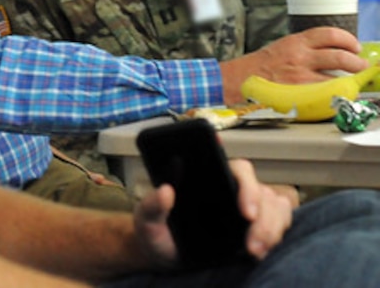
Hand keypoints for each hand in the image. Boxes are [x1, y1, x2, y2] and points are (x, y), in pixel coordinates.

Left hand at [131, 159, 293, 267]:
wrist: (163, 257)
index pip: (239, 169)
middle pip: (263, 192)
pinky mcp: (255, 227)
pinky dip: (274, 238)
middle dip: (263, 219)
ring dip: (271, 230)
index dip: (247, 184)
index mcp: (209, 179)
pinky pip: (279, 224)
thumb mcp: (146, 219)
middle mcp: (232, 190)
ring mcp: (247, 208)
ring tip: (253, 252)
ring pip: (276, 207)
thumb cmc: (155, 231)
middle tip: (249, 244)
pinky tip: (258, 254)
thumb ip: (151, 205)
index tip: (246, 211)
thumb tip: (165, 190)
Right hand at [220, 27, 365, 103]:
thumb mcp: (282, 47)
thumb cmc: (259, 67)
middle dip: (356, 62)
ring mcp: (301, 76)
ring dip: (349, 81)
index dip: (348, 40)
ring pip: (336, 77)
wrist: (239, 80)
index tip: (354, 47)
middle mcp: (300, 57)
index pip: (330, 34)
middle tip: (360, 66)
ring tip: (353, 82)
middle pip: (340, 56)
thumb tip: (331, 53)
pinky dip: (335, 93)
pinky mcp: (299, 93)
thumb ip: (305, 49)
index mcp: (295, 42)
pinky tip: (336, 93)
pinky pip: (325, 93)